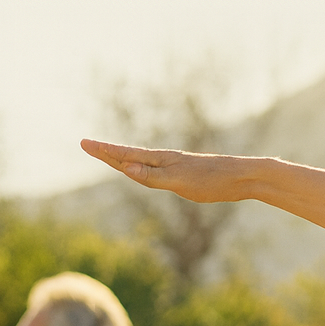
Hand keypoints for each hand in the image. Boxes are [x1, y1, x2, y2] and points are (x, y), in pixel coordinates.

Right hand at [80, 139, 246, 202]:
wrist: (241, 178)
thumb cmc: (212, 181)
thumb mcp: (180, 182)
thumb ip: (152, 177)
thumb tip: (124, 168)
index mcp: (161, 160)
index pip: (125, 155)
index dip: (103, 151)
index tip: (83, 143)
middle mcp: (165, 161)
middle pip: (129, 157)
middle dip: (106, 152)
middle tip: (85, 145)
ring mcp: (174, 167)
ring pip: (141, 163)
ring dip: (121, 159)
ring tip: (105, 155)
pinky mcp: (184, 175)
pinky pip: (154, 172)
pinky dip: (140, 169)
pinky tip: (142, 171)